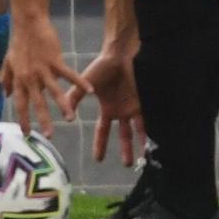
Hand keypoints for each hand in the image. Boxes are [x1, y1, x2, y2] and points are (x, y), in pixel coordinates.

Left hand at [0, 13, 89, 136]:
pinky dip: (80, 82)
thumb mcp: (8, 62)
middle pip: (38, 103)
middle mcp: (30, 78)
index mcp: (19, 80)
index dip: (23, 119)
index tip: (27, 134)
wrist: (28, 23)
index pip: (20, 104)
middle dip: (43, 120)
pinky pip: (69, 74)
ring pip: (55, 92)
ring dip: (63, 106)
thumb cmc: (18, 42)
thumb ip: (6, 79)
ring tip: (70, 119)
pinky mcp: (56, 60)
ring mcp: (44, 70)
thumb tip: (5, 95)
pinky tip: (91, 90)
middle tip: (49, 135)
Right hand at [64, 47, 144, 165]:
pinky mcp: (143, 101)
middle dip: (125, 149)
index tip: (99, 160)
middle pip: (123, 135)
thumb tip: (64, 114)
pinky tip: (154, 140)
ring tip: (143, 158)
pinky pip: (148, 117)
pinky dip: (151, 128)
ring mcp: (133, 106)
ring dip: (140, 143)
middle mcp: (121, 111)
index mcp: (107, 109)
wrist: (119, 54)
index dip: (100, 145)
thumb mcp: (85, 83)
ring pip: (138, 130)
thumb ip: (74, 97)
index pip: (103, 132)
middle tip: (126, 165)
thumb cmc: (102, 67)